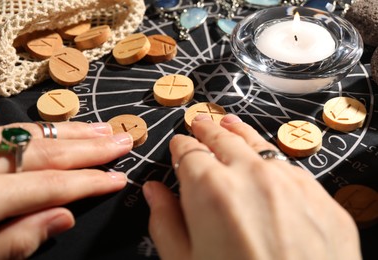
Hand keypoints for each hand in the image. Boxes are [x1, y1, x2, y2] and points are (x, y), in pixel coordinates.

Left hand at [0, 121, 132, 258]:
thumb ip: (13, 241)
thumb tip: (63, 219)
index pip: (50, 185)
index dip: (89, 182)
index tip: (118, 179)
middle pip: (46, 152)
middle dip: (90, 148)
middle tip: (122, 142)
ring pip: (30, 134)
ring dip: (71, 133)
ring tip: (102, 130)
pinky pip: (12, 129)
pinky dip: (42, 129)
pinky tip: (59, 130)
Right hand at [143, 114, 360, 259]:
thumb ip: (165, 221)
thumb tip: (154, 192)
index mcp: (211, 190)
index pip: (188, 151)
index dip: (180, 146)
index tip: (179, 146)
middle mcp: (252, 176)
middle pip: (223, 138)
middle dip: (208, 129)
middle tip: (200, 123)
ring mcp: (292, 183)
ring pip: (259, 144)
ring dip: (240, 133)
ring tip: (230, 124)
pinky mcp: (321, 198)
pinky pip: (291, 169)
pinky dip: (273, 163)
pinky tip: (267, 167)